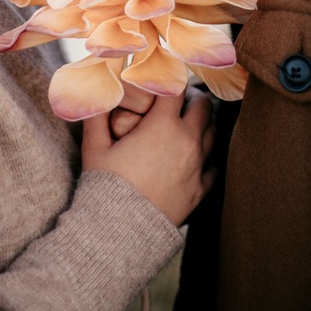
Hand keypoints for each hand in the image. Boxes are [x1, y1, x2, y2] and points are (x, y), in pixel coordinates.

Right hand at [82, 87, 215, 225]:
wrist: (120, 231)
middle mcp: (187, 141)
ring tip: (190, 123)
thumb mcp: (94, 146)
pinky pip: (215, 165)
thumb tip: (96, 92)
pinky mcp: (201, 190)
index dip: (172, 79)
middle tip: (181, 99)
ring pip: (213, 133)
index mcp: (162, 126)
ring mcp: (198, 166)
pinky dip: (209, 157)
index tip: (166, 78)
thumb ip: (97, 115)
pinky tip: (198, 157)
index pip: (178, 88)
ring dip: (204, 123)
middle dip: (193, 98)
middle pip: (204, 107)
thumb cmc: (105, 185)